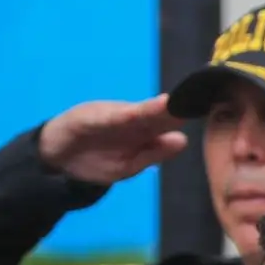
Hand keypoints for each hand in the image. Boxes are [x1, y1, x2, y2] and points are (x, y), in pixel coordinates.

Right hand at [37, 95, 187, 185]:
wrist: (56, 158)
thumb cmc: (98, 158)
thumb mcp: (129, 164)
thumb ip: (153, 152)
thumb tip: (182, 140)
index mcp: (143, 130)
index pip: (168, 121)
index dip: (186, 115)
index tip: (208, 110)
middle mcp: (129, 118)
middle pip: (155, 114)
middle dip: (174, 108)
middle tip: (198, 101)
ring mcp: (107, 116)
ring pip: (132, 113)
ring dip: (149, 108)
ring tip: (169, 104)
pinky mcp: (84, 118)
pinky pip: (103, 119)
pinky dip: (116, 116)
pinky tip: (130, 114)